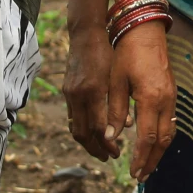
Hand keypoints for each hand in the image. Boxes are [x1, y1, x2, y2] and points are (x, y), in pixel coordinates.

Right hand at [62, 13, 118, 160]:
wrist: (86, 34)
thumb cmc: (107, 52)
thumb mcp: (117, 75)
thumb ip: (120, 102)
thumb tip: (126, 127)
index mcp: (93, 90)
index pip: (98, 128)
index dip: (107, 144)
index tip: (117, 154)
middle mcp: (78, 95)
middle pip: (82, 134)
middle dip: (95, 149)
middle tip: (108, 158)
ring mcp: (70, 94)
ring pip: (74, 128)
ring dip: (87, 142)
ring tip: (100, 150)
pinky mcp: (67, 91)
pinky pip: (72, 117)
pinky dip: (81, 129)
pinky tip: (91, 133)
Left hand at [108, 21, 176, 181]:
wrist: (145, 30)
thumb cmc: (127, 53)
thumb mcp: (115, 82)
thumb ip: (114, 111)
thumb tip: (110, 137)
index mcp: (150, 99)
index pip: (147, 138)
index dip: (140, 158)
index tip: (132, 173)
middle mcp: (165, 101)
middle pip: (162, 141)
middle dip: (152, 161)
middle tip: (141, 177)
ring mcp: (172, 97)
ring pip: (169, 133)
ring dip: (159, 152)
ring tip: (148, 166)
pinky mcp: (172, 93)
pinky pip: (171, 122)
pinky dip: (163, 137)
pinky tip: (154, 144)